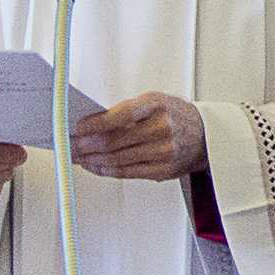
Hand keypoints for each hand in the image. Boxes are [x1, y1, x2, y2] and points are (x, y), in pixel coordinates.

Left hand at [71, 93, 206, 181]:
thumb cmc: (173, 116)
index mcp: (157, 105)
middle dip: (85, 145)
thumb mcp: (153, 102)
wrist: (205, 135)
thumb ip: (124, 112)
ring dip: (90, 159)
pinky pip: (124, 172)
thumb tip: (89, 124)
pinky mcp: (161, 170)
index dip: (94, 125)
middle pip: (113, 141)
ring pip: (115, 159)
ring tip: (76, 157)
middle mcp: (161, 128)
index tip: (77, 128)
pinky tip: (93, 165)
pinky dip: (103, 170)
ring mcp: (163, 151)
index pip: (119, 116)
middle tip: (69, 145)